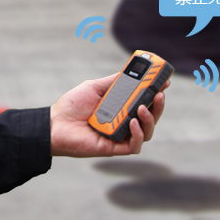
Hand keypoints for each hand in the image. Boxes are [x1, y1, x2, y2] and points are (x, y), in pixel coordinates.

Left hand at [48, 73, 167, 157]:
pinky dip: (137, 134)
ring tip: (143, 109)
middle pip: (150, 117)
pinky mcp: (115, 148)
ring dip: (150, 119)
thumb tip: (132, 71)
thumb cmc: (72, 106)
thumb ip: (114, 81)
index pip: (145, 101)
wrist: (54, 124)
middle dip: (158, 106)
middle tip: (160, 94)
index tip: (165, 82)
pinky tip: (132, 123)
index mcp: (121, 108)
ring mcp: (120, 136)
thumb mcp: (95, 87)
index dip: (156, 93)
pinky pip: (134, 145)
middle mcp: (124, 122)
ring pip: (147, 132)